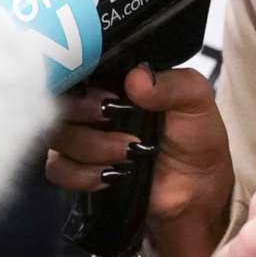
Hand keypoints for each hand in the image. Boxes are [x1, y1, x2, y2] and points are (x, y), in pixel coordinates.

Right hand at [47, 64, 234, 256]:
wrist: (198, 191)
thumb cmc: (196, 138)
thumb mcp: (196, 101)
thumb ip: (172, 84)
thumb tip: (136, 79)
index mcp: (117, 79)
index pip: (80, 65)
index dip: (82, 75)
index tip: (107, 92)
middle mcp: (94, 104)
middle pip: (60, 99)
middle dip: (83, 111)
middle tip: (112, 118)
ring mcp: (84, 137)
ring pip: (57, 134)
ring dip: (90, 146)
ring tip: (127, 153)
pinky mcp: (80, 170)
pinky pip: (57, 168)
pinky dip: (81, 173)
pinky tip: (111, 175)